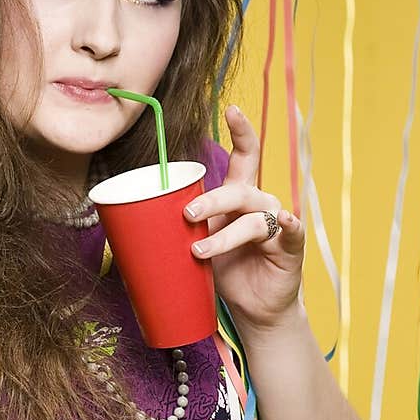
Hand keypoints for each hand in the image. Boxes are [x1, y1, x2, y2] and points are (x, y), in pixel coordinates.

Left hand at [184, 105, 304, 332]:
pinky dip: (288, 225)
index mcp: (240, 197)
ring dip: (225, 235)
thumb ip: (180, 230)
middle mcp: (261, 204)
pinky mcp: (290, 248)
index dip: (241, 132)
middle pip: (239, 191)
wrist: (254, 310)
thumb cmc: (226, 273)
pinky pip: (290, 232)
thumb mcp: (199, 246)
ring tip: (199, 251)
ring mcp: (277, 225)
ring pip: (254, 219)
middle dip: (211, 201)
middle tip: (187, 214)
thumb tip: (129, 225)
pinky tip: (283, 220)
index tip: (232, 109)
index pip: (245, 157)